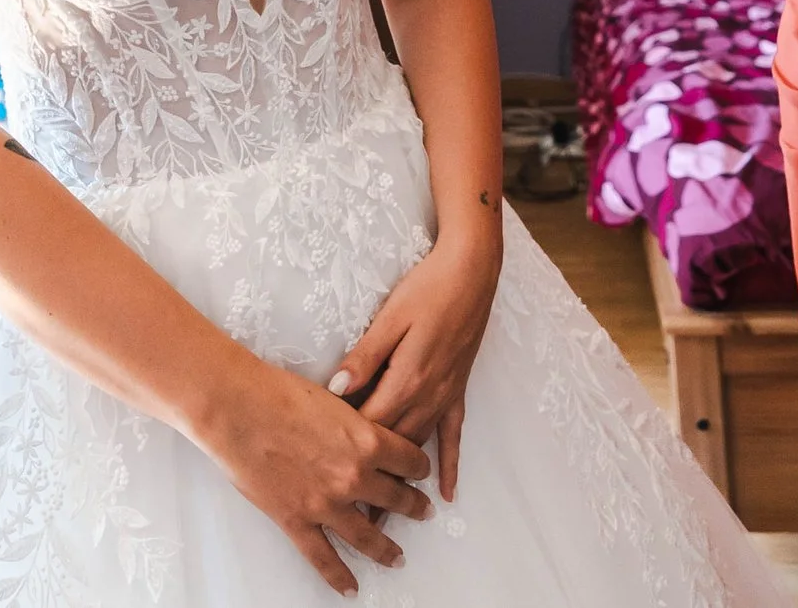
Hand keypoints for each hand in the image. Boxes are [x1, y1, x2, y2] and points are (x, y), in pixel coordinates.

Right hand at [196, 365, 433, 594]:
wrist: (238, 408)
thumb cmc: (277, 393)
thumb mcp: (333, 400)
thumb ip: (354, 423)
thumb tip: (360, 433)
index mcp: (367, 440)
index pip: (409, 460)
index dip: (419, 467)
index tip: (420, 472)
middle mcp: (354, 476)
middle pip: (397, 498)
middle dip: (414, 506)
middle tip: (422, 511)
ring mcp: (326, 503)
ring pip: (368, 536)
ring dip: (387, 549)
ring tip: (397, 557)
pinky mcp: (297, 521)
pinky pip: (324, 558)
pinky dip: (339, 576)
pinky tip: (351, 588)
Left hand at [329, 233, 499, 502]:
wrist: (472, 273)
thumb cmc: (427, 289)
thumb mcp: (390, 318)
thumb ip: (364, 358)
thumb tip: (335, 390)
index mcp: (404, 380)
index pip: (368, 429)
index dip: (346, 456)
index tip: (325, 481)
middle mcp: (426, 396)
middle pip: (392, 451)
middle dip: (371, 487)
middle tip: (354, 525)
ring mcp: (444, 396)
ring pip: (418, 450)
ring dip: (403, 486)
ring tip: (389, 521)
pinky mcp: (457, 389)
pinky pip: (453, 435)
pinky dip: (449, 465)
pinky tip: (447, 492)